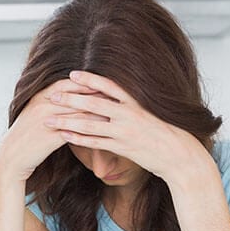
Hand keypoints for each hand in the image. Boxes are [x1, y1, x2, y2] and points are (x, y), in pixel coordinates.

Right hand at [0, 79, 105, 181]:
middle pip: (76, 95)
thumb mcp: (34, 113)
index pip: (67, 83)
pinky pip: (76, 129)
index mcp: (39, 96)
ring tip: (115, 111)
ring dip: (98, 111)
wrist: (12, 156)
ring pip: (78, 111)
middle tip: (115, 94)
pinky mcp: (51, 136)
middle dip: (96, 94)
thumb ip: (49, 102)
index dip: (86, 82)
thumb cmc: (26, 136)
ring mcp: (47, 120)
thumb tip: (68, 96)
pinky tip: (104, 130)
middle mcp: (43, 105)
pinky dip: (91, 128)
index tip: (102, 82)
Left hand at [44, 71, 212, 183]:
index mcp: (136, 102)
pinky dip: (78, 139)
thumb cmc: (167, 132)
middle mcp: (129, 114)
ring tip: (48, 119)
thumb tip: (115, 97)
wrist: (181, 156)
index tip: (72, 74)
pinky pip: (95, 143)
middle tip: (51, 95)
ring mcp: (124, 132)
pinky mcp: (122, 148)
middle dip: (70, 99)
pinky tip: (64, 136)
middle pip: (93, 103)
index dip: (89, 79)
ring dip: (66, 121)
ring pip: (89, 124)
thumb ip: (133, 105)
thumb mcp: (151, 113)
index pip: (109, 86)